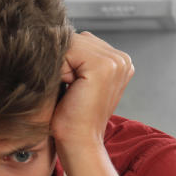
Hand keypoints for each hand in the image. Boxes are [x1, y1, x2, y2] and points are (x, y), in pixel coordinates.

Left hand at [50, 32, 133, 150]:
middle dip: (63, 62)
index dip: (66, 63)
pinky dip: (59, 70)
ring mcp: (116, 61)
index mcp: (119, 61)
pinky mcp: (104, 66)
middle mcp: (122, 58)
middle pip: (76, 39)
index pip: (81, 42)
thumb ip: (76, 58)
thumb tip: (54, 32)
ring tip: (70, 91)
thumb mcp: (76, 81)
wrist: (79, 144)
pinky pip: (67, 51)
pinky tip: (69, 90)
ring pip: (70, 43)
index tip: (69, 88)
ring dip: (60, 66)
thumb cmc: (71, 118)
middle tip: (69, 92)